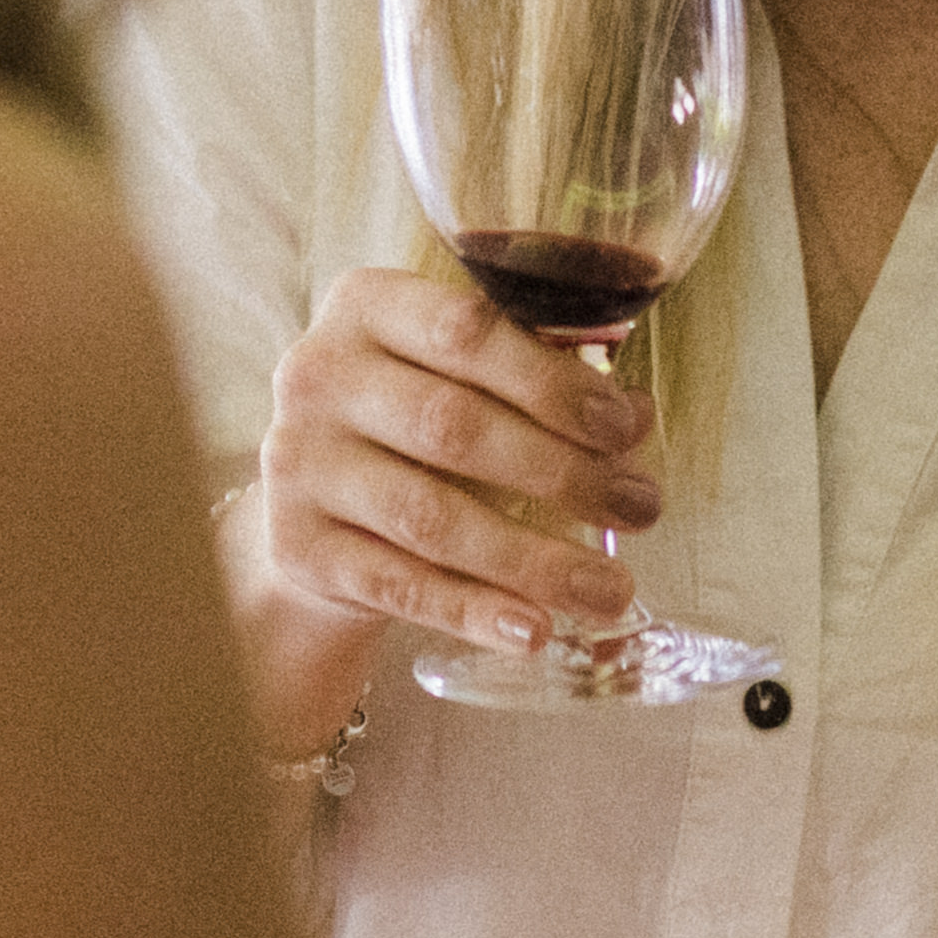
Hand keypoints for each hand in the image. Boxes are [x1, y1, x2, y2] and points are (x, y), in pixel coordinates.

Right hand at [226, 266, 663, 722]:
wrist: (317, 499)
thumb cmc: (411, 421)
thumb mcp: (463, 378)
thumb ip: (544, 384)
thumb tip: (634, 416)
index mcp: (366, 307)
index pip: (465, 330)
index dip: (551, 380)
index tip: (621, 427)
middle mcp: (318, 376)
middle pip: (452, 426)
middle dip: (562, 472)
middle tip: (639, 507)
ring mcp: (298, 464)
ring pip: (431, 518)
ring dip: (534, 559)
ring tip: (610, 588)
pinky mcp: (297, 546)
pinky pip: (400, 587)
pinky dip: (474, 612)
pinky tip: (535, 631)